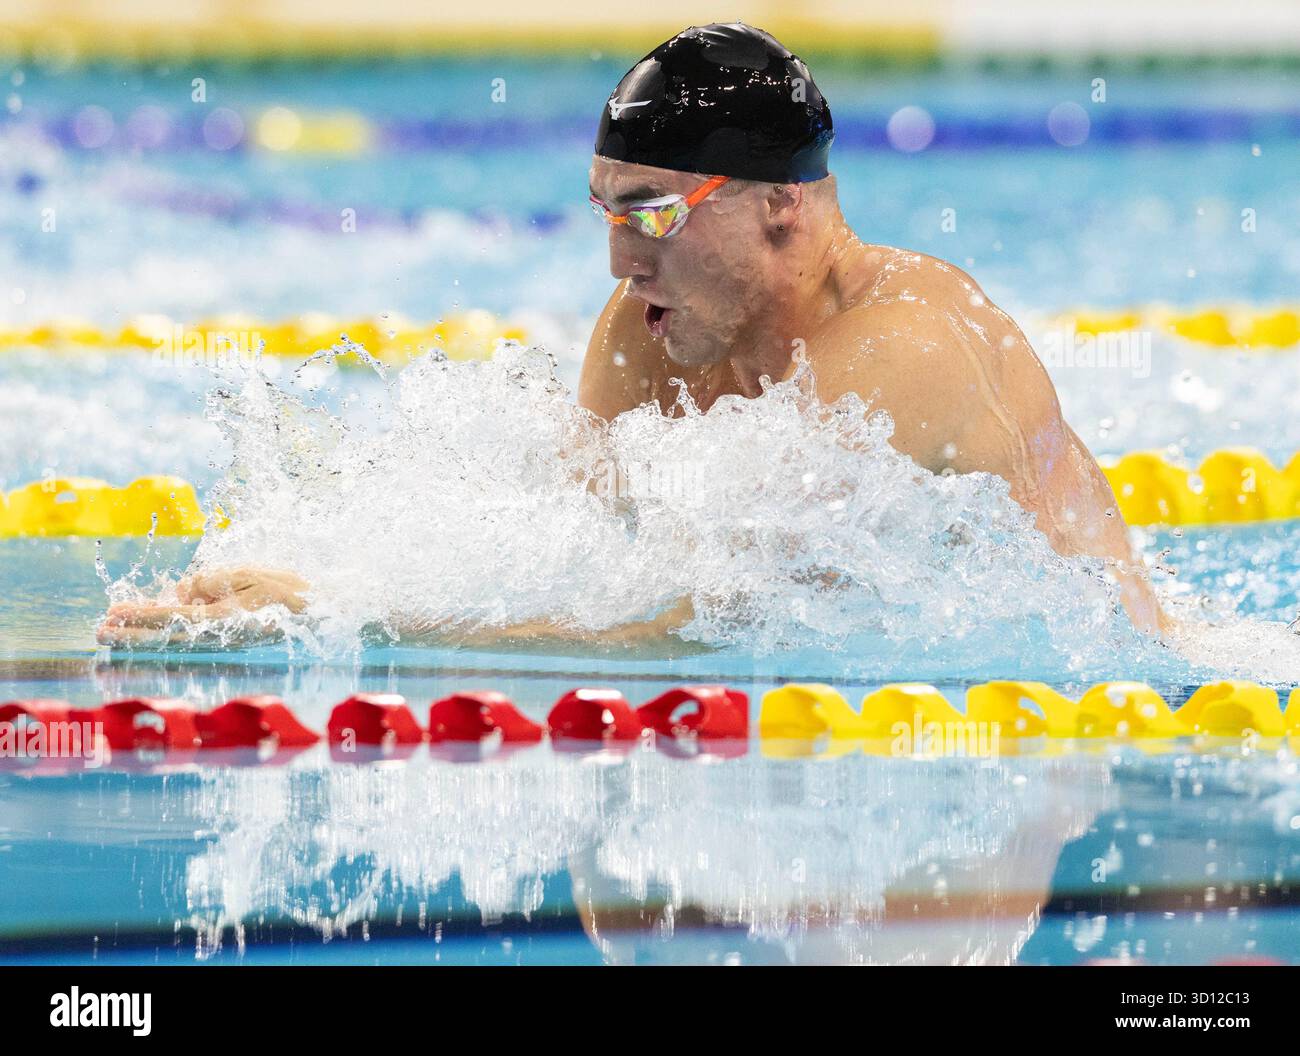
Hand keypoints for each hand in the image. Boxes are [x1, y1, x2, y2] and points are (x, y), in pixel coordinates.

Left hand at [96, 566, 309, 647]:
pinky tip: (149, 623)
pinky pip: (187, 636)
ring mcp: (220, 640)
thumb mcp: (250, 574)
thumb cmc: (288, 591)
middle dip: (130, 633)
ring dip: (141, 636)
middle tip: (100, 631)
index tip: (114, 613)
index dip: (140, 615)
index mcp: (222, 618)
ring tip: (113, 631)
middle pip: (164, 636)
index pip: (171, 617)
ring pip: (171, 639)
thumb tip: (180, 590)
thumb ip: (213, 581)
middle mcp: (217, 635)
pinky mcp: (224, 638)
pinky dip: (163, 631)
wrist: (317, 614)